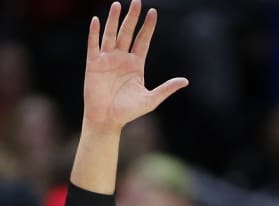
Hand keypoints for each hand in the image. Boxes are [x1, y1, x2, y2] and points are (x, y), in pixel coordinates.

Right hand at [83, 0, 187, 130]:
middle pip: (128, 33)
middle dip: (132, 17)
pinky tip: (97, 21)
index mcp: (136, 64)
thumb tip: (185, 81)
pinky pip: (93, 45)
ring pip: (111, 35)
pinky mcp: (93, 64)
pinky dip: (95, 33)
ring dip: (113, 20)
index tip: (153, 12)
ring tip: (118, 5)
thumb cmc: (128, 111)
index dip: (148, 26)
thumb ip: (167, 88)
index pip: (143, 40)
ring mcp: (107, 60)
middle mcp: (122, 58)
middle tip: (137, 1)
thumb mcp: (151, 99)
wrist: (107, 119)